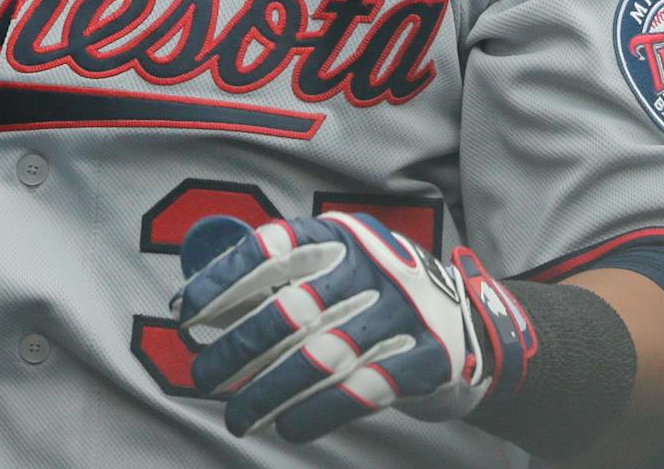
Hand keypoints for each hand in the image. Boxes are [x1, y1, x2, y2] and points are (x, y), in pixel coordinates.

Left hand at [174, 212, 535, 442]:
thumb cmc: (374, 297)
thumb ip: (271, 283)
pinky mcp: (430, 358)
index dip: (223, 281)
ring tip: (237, 416)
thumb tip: (195, 304)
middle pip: (290, 310)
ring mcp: (405, 311)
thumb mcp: (332, 271)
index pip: (270, 249)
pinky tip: (289, 427)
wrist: (475, 324)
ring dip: (270, 392)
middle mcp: (372, 264)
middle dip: (238, 348)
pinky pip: (363, 390)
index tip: (187, 314)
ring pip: (321, 356)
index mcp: (339, 235)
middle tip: (203, 376)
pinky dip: (319, 412)